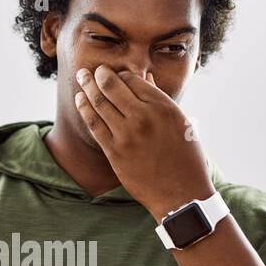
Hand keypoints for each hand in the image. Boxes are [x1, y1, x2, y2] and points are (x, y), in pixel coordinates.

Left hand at [73, 63, 214, 221]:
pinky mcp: (115, 152)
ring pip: (100, 103)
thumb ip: (160, 100)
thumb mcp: (181, 124)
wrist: (181, 194)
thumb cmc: (186, 158)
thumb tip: (146, 78)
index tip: (114, 75)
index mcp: (164, 107)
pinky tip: (80, 100)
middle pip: (112, 86)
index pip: (133, 79)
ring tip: (81, 78)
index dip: (120, 75)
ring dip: (87, 87)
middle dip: (99, 75)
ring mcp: (128, 135)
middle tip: (91, 70)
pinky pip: (94, 125)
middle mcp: (145, 117)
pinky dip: (84, 109)